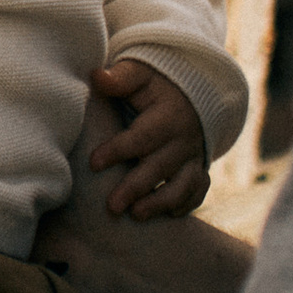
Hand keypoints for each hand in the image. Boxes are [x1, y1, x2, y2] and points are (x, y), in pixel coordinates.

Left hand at [86, 59, 211, 218]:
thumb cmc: (153, 87)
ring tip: (136, 216)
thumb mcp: (140, 75)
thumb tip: (97, 76)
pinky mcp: (199, 170)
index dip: (119, 150)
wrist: (190, 94)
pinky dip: (186, 204)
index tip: (94, 163)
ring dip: (161, 202)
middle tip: (112, 206)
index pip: (143, 136)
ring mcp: (194, 157)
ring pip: (183, 184)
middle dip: (136, 187)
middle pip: (161, 166)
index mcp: (168, 116)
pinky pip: (198, 191)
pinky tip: (168, 217)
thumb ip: (121, 78)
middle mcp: (184, 139)